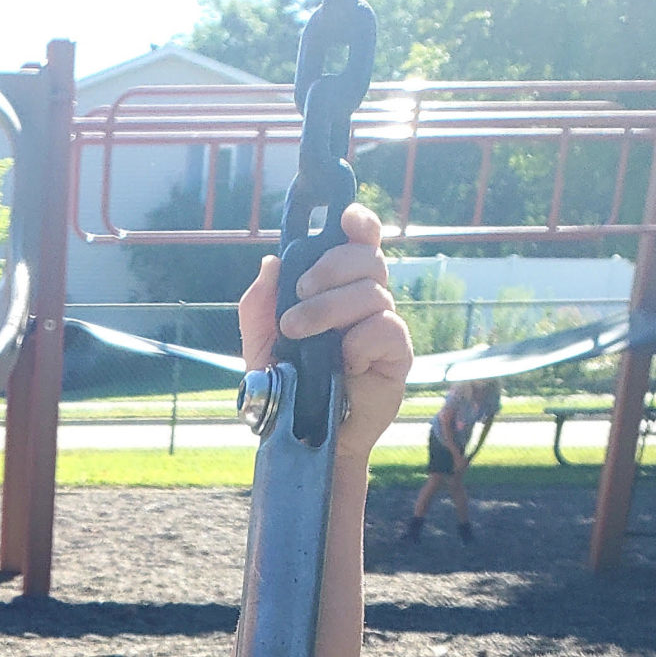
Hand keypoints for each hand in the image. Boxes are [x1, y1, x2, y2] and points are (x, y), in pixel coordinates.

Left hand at [238, 201, 412, 463]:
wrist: (300, 438)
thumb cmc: (286, 390)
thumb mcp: (259, 345)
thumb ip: (258, 306)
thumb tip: (270, 263)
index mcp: (338, 289)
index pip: (360, 242)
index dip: (359, 222)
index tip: (343, 218)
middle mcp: (366, 301)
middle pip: (367, 258)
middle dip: (330, 267)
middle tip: (299, 293)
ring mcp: (384, 326)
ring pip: (371, 292)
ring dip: (329, 307)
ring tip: (297, 333)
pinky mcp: (397, 356)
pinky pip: (386, 328)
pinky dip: (359, 340)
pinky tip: (341, 361)